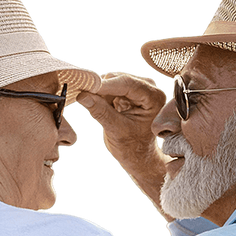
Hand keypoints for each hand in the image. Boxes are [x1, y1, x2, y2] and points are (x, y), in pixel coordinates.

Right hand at [77, 71, 173, 220]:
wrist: (137, 156)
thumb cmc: (132, 147)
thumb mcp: (116, 130)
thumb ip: (101, 111)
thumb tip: (82, 95)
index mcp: (153, 98)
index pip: (128, 84)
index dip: (105, 85)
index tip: (86, 87)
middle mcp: (149, 89)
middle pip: (119, 79)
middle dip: (101, 88)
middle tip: (84, 96)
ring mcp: (138, 88)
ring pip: (112, 81)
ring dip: (100, 92)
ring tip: (96, 107)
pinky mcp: (128, 91)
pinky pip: (109, 87)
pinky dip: (101, 95)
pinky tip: (98, 105)